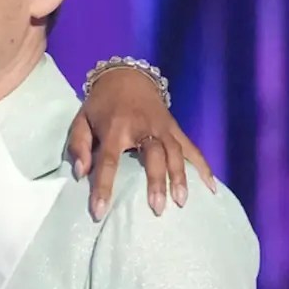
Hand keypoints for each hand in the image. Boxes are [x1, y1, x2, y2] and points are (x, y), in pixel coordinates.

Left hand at [69, 67, 215, 219]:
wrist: (126, 77)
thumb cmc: (101, 106)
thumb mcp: (81, 121)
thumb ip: (78, 146)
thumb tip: (81, 173)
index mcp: (115, 129)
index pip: (108, 162)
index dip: (103, 187)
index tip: (100, 212)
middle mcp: (142, 128)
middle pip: (152, 156)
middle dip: (155, 182)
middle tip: (157, 209)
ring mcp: (162, 128)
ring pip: (175, 153)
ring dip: (179, 177)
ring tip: (181, 202)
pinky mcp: (175, 129)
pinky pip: (191, 148)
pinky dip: (203, 167)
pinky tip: (210, 187)